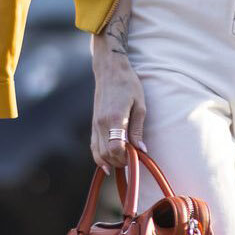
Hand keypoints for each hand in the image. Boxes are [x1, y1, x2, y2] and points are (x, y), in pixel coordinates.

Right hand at [91, 48, 146, 173]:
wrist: (110, 71)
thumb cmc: (128, 85)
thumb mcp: (139, 106)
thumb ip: (138, 129)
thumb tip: (141, 150)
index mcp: (114, 118)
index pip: (115, 148)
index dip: (126, 157)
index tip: (136, 156)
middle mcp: (101, 124)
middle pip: (106, 154)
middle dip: (120, 161)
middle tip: (133, 160)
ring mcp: (95, 125)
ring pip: (97, 153)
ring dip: (110, 161)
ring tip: (124, 160)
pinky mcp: (93, 125)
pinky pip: (93, 147)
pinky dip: (100, 157)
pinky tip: (109, 163)